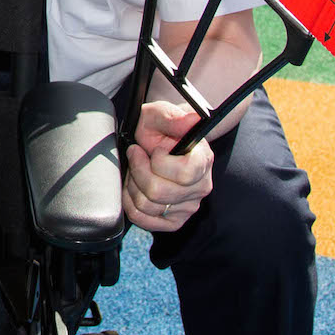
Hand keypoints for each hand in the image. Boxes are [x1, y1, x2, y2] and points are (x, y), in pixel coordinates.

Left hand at [121, 100, 213, 232]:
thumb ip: (172, 116)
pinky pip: (144, 221)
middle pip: (158, 192)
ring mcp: (189, 206)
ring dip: (132, 186)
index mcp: (203, 160)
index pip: (184, 174)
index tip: (154, 150)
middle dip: (138, 171)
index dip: (159, 161)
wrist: (162, 141)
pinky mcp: (174, 220)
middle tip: (137, 157)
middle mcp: (201, 187)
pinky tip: (135, 188)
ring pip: (147, 206)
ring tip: (136, 171)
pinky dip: (131, 204)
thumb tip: (192, 118)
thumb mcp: (159, 114)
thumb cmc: (161, 128)